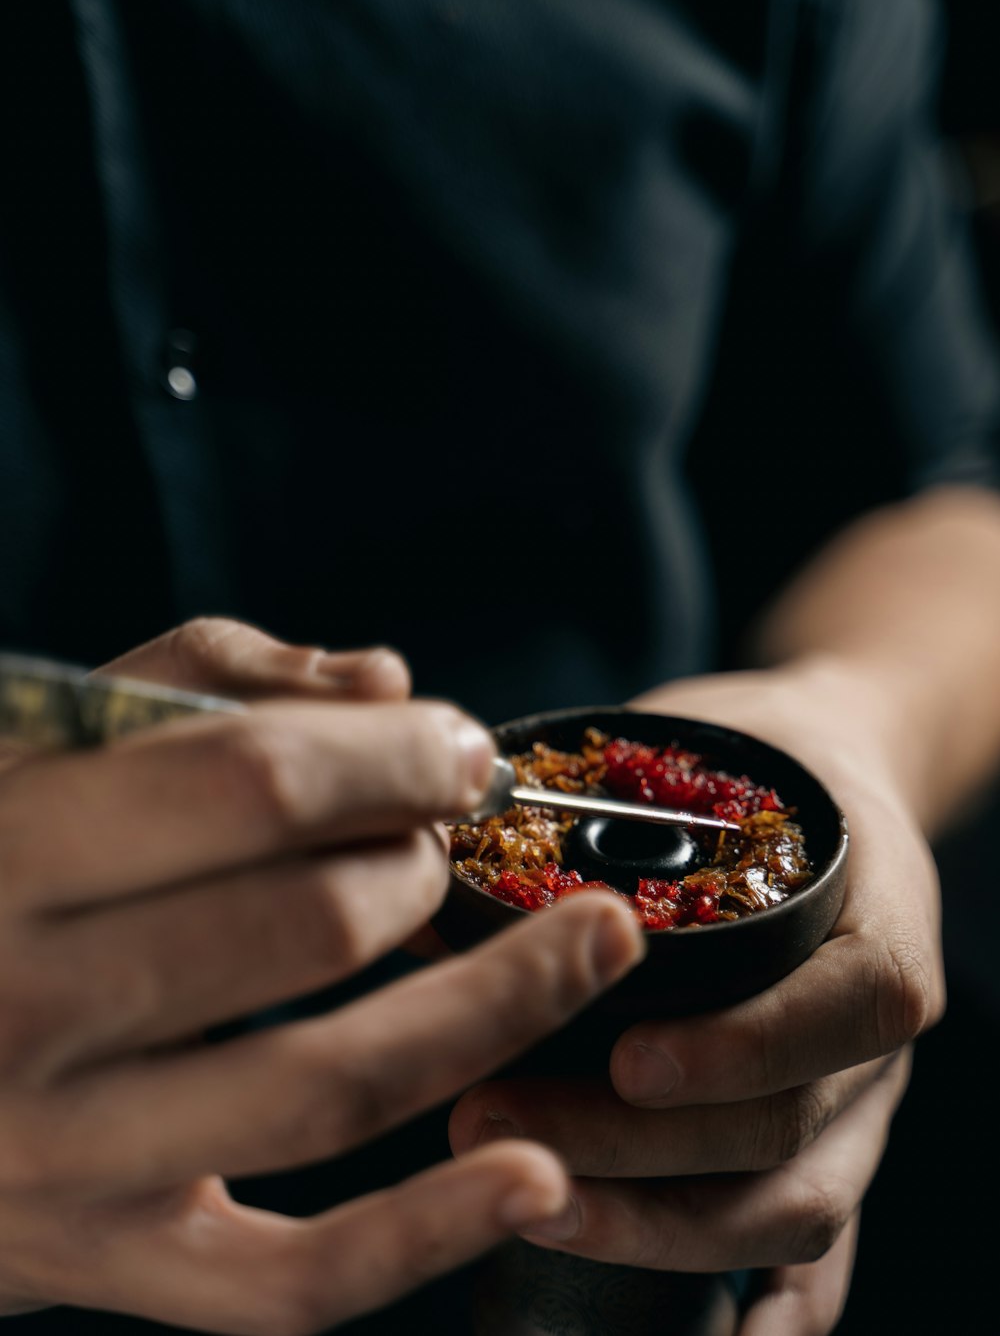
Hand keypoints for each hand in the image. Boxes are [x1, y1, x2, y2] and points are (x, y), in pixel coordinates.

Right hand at [0, 618, 644, 1334]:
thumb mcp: (27, 737)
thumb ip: (198, 678)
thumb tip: (385, 682)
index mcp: (3, 851)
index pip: (251, 785)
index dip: (391, 757)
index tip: (459, 748)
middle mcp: (23, 1010)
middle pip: (311, 926)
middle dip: (425, 863)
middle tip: (455, 839)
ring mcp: (62, 1159)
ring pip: (334, 1091)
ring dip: (497, 1009)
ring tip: (595, 942)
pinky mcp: (98, 1261)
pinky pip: (285, 1284)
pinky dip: (426, 1239)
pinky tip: (537, 1174)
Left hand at [449, 656, 942, 1335]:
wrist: (833, 771)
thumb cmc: (756, 756)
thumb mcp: (703, 747)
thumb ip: (608, 802)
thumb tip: (419, 864)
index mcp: (874, 922)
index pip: (846, 1008)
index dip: (742, 1048)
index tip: (628, 1059)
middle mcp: (875, 1035)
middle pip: (791, 1128)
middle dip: (644, 1149)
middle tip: (495, 1118)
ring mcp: (857, 1102)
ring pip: (793, 1207)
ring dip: (664, 1228)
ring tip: (534, 1207)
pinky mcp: (826, 1143)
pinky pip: (820, 1251)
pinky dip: (773, 1313)